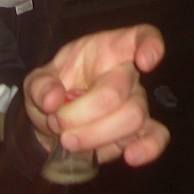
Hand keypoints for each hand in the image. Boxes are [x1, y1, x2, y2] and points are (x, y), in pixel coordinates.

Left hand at [23, 24, 168, 166]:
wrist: (55, 122)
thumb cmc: (55, 89)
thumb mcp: (38, 80)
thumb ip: (40, 85)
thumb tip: (52, 99)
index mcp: (109, 50)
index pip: (140, 37)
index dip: (150, 45)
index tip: (143, 61)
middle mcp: (128, 75)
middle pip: (118, 91)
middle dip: (82, 112)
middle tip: (58, 123)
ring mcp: (137, 103)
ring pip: (132, 118)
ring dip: (95, 134)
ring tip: (69, 141)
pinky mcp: (138, 131)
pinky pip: (156, 137)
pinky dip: (147, 148)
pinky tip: (131, 156)